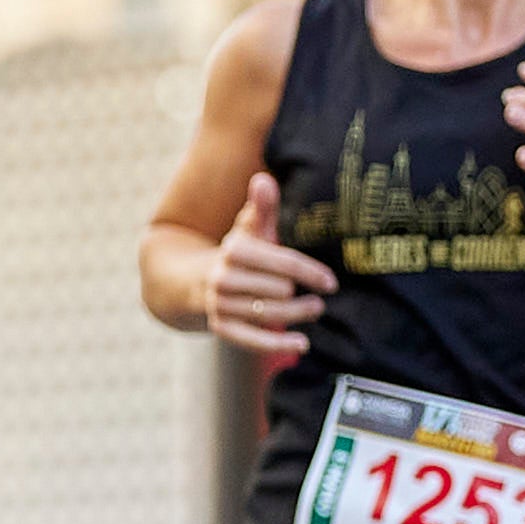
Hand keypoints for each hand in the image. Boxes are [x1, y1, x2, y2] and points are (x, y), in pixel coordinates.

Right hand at [203, 173, 332, 362]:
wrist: (193, 282)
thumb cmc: (237, 254)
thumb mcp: (248, 229)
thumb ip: (262, 207)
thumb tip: (263, 179)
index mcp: (234, 249)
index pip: (281, 262)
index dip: (310, 273)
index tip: (331, 283)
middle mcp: (224, 277)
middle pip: (279, 290)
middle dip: (301, 295)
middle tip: (317, 299)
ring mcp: (219, 304)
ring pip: (269, 314)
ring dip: (297, 315)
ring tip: (314, 310)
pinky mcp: (219, 327)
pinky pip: (252, 340)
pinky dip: (277, 345)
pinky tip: (302, 344)